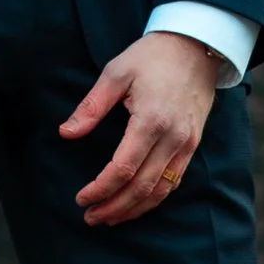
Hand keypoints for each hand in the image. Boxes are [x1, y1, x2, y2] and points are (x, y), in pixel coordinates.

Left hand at [60, 30, 220, 225]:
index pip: (122, 169)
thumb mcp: (116, 72)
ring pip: (160, 190)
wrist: (197, 45)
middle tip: (90, 217)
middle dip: (114, 207)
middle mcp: (172, 137)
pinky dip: (154, 198)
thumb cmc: (152, 56)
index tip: (81, 198)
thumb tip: (66, 133)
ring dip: (134, 209)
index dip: (100, 189)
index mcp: (151, 120)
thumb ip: (91, 107)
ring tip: (109, 218)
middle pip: (141, 187)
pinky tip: (136, 204)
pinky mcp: (192, 144)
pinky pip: (174, 181)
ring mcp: (186, 143)